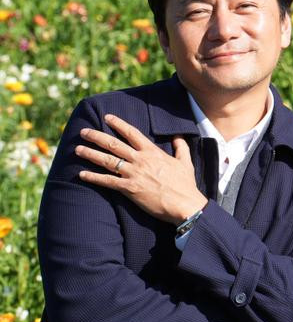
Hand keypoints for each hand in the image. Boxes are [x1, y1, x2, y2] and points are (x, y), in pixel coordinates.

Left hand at [76, 114, 206, 223]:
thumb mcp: (185, 162)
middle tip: (84, 132)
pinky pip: (107, 181)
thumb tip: (178, 137)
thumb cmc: (185, 184)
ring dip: (90, 154)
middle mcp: (140, 160)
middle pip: (114, 144)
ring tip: (77, 149)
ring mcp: (133, 174)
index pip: (132, 133)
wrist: (184, 204)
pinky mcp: (129, 189)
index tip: (106, 117)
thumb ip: (181, 147)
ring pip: (107, 160)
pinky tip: (82, 174)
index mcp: (153, 152)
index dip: (118, 124)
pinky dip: (93, 177)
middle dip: (96, 136)